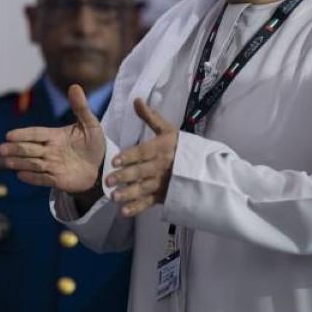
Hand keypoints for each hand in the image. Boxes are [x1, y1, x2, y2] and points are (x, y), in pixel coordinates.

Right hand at [0, 84, 104, 191]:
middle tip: (2, 149)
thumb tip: (75, 86)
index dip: (23, 134)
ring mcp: (52, 165)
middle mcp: (50, 150)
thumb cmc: (94, 143)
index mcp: (55, 136)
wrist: (103, 165)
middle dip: (16, 149)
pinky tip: (21, 175)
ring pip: (33, 163)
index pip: (36, 134)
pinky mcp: (57, 179)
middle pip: (30, 149)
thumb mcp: (91, 124)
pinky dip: (32, 177)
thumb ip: (81, 107)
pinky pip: (42, 178)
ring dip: (20, 162)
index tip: (9, 135)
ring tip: (7, 162)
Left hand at [106, 97, 177, 216]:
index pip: (143, 152)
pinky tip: (124, 212)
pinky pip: (149, 202)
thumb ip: (150, 117)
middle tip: (108, 180)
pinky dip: (137, 208)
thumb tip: (136, 99)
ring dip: (129, 193)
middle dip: (125, 176)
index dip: (129, 156)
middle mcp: (162, 166)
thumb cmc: (181, 146)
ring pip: (144, 188)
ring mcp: (163, 182)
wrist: (203, 167)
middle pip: (142, 172)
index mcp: (162, 149)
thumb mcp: (168, 129)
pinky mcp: (163, 195)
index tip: (115, 160)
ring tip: (114, 197)